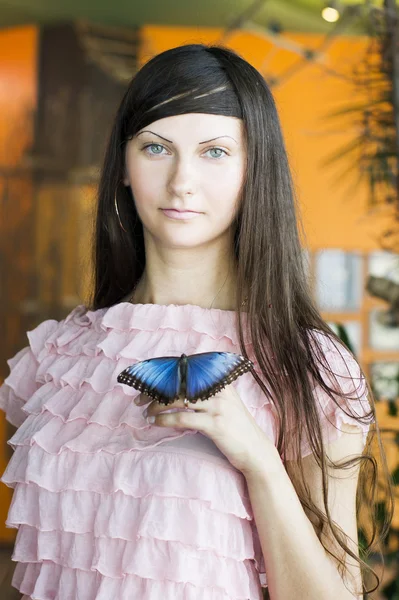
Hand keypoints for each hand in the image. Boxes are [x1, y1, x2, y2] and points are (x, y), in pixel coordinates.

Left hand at [134, 384, 279, 476]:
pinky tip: (155, 422)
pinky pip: (182, 418)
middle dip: (155, 390)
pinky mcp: (215, 424)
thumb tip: (176, 389)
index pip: (186, 370)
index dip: (164, 375)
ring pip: (178, 398)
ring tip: (145, 412)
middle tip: (140, 399)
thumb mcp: (225, 403)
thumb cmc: (237, 429)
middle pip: (179, 382)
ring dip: (156, 405)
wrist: (256, 452)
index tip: (147, 383)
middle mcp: (219, 389)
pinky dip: (164, 419)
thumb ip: (206, 392)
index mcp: (220, 381)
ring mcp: (218, 406)